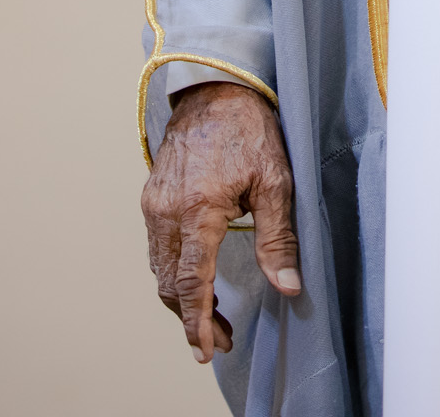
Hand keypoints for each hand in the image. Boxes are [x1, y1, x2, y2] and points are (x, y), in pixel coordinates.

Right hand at [142, 80, 300, 362]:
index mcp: (199, 209)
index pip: (193, 282)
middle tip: (222, 339)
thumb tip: (288, 286)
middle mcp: (168, 211)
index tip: (207, 350)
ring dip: (182, 298)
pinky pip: (156, 247)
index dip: (198, 322)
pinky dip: (173, 272)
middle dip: (194, 318)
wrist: (215, 88)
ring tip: (213, 316)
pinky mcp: (152, 196)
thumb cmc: (250, 130)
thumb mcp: (276, 181)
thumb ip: (279, 238)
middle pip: (172, 283)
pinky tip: (196, 277)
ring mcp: (155, 203)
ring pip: (161, 269)